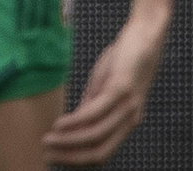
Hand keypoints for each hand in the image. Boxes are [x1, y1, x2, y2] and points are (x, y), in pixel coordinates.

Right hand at [43, 16, 165, 164]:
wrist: (146, 35)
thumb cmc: (124, 59)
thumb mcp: (104, 87)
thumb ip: (91, 107)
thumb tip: (72, 126)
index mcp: (126, 122)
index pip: (102, 152)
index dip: (77, 160)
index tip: (53, 157)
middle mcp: (130, 120)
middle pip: (99, 152)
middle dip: (71, 158)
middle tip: (46, 155)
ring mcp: (127, 106)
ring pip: (96, 135)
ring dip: (69, 142)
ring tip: (48, 140)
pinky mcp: (121, 89)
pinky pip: (95, 112)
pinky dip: (74, 122)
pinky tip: (59, 123)